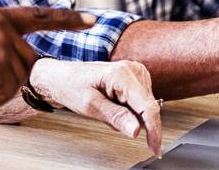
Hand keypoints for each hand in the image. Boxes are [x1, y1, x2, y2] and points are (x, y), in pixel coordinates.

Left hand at [29, 58, 162, 156]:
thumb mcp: (90, 106)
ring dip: (128, 115)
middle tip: (108, 116)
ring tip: (107, 106)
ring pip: (144, 107)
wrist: (63, 78)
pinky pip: (139, 103)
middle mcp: (133, 70)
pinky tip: (112, 104)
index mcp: (122, 73)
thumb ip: (116, 117)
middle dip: (132, 120)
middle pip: (148, 108)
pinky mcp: (135, 78)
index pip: (148, 107)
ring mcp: (135, 73)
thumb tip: (137, 130)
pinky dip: (127, 110)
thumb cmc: (71, 86)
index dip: (154, 131)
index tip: (155, 148)